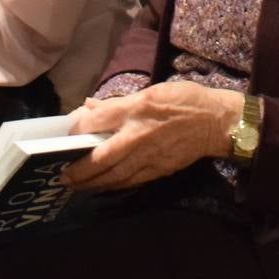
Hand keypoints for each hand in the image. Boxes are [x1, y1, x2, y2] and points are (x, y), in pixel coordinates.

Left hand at [65, 82, 239, 190]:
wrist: (216, 122)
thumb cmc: (184, 100)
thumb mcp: (151, 91)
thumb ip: (117, 102)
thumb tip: (89, 107)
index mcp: (137, 109)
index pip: (97, 122)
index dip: (77, 131)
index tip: (67, 138)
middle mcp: (139, 134)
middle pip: (101, 157)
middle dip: (79, 170)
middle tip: (62, 175)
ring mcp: (149, 155)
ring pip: (114, 176)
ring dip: (92, 183)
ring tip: (76, 185)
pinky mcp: (158, 169)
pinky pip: (130, 181)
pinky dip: (112, 186)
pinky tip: (101, 187)